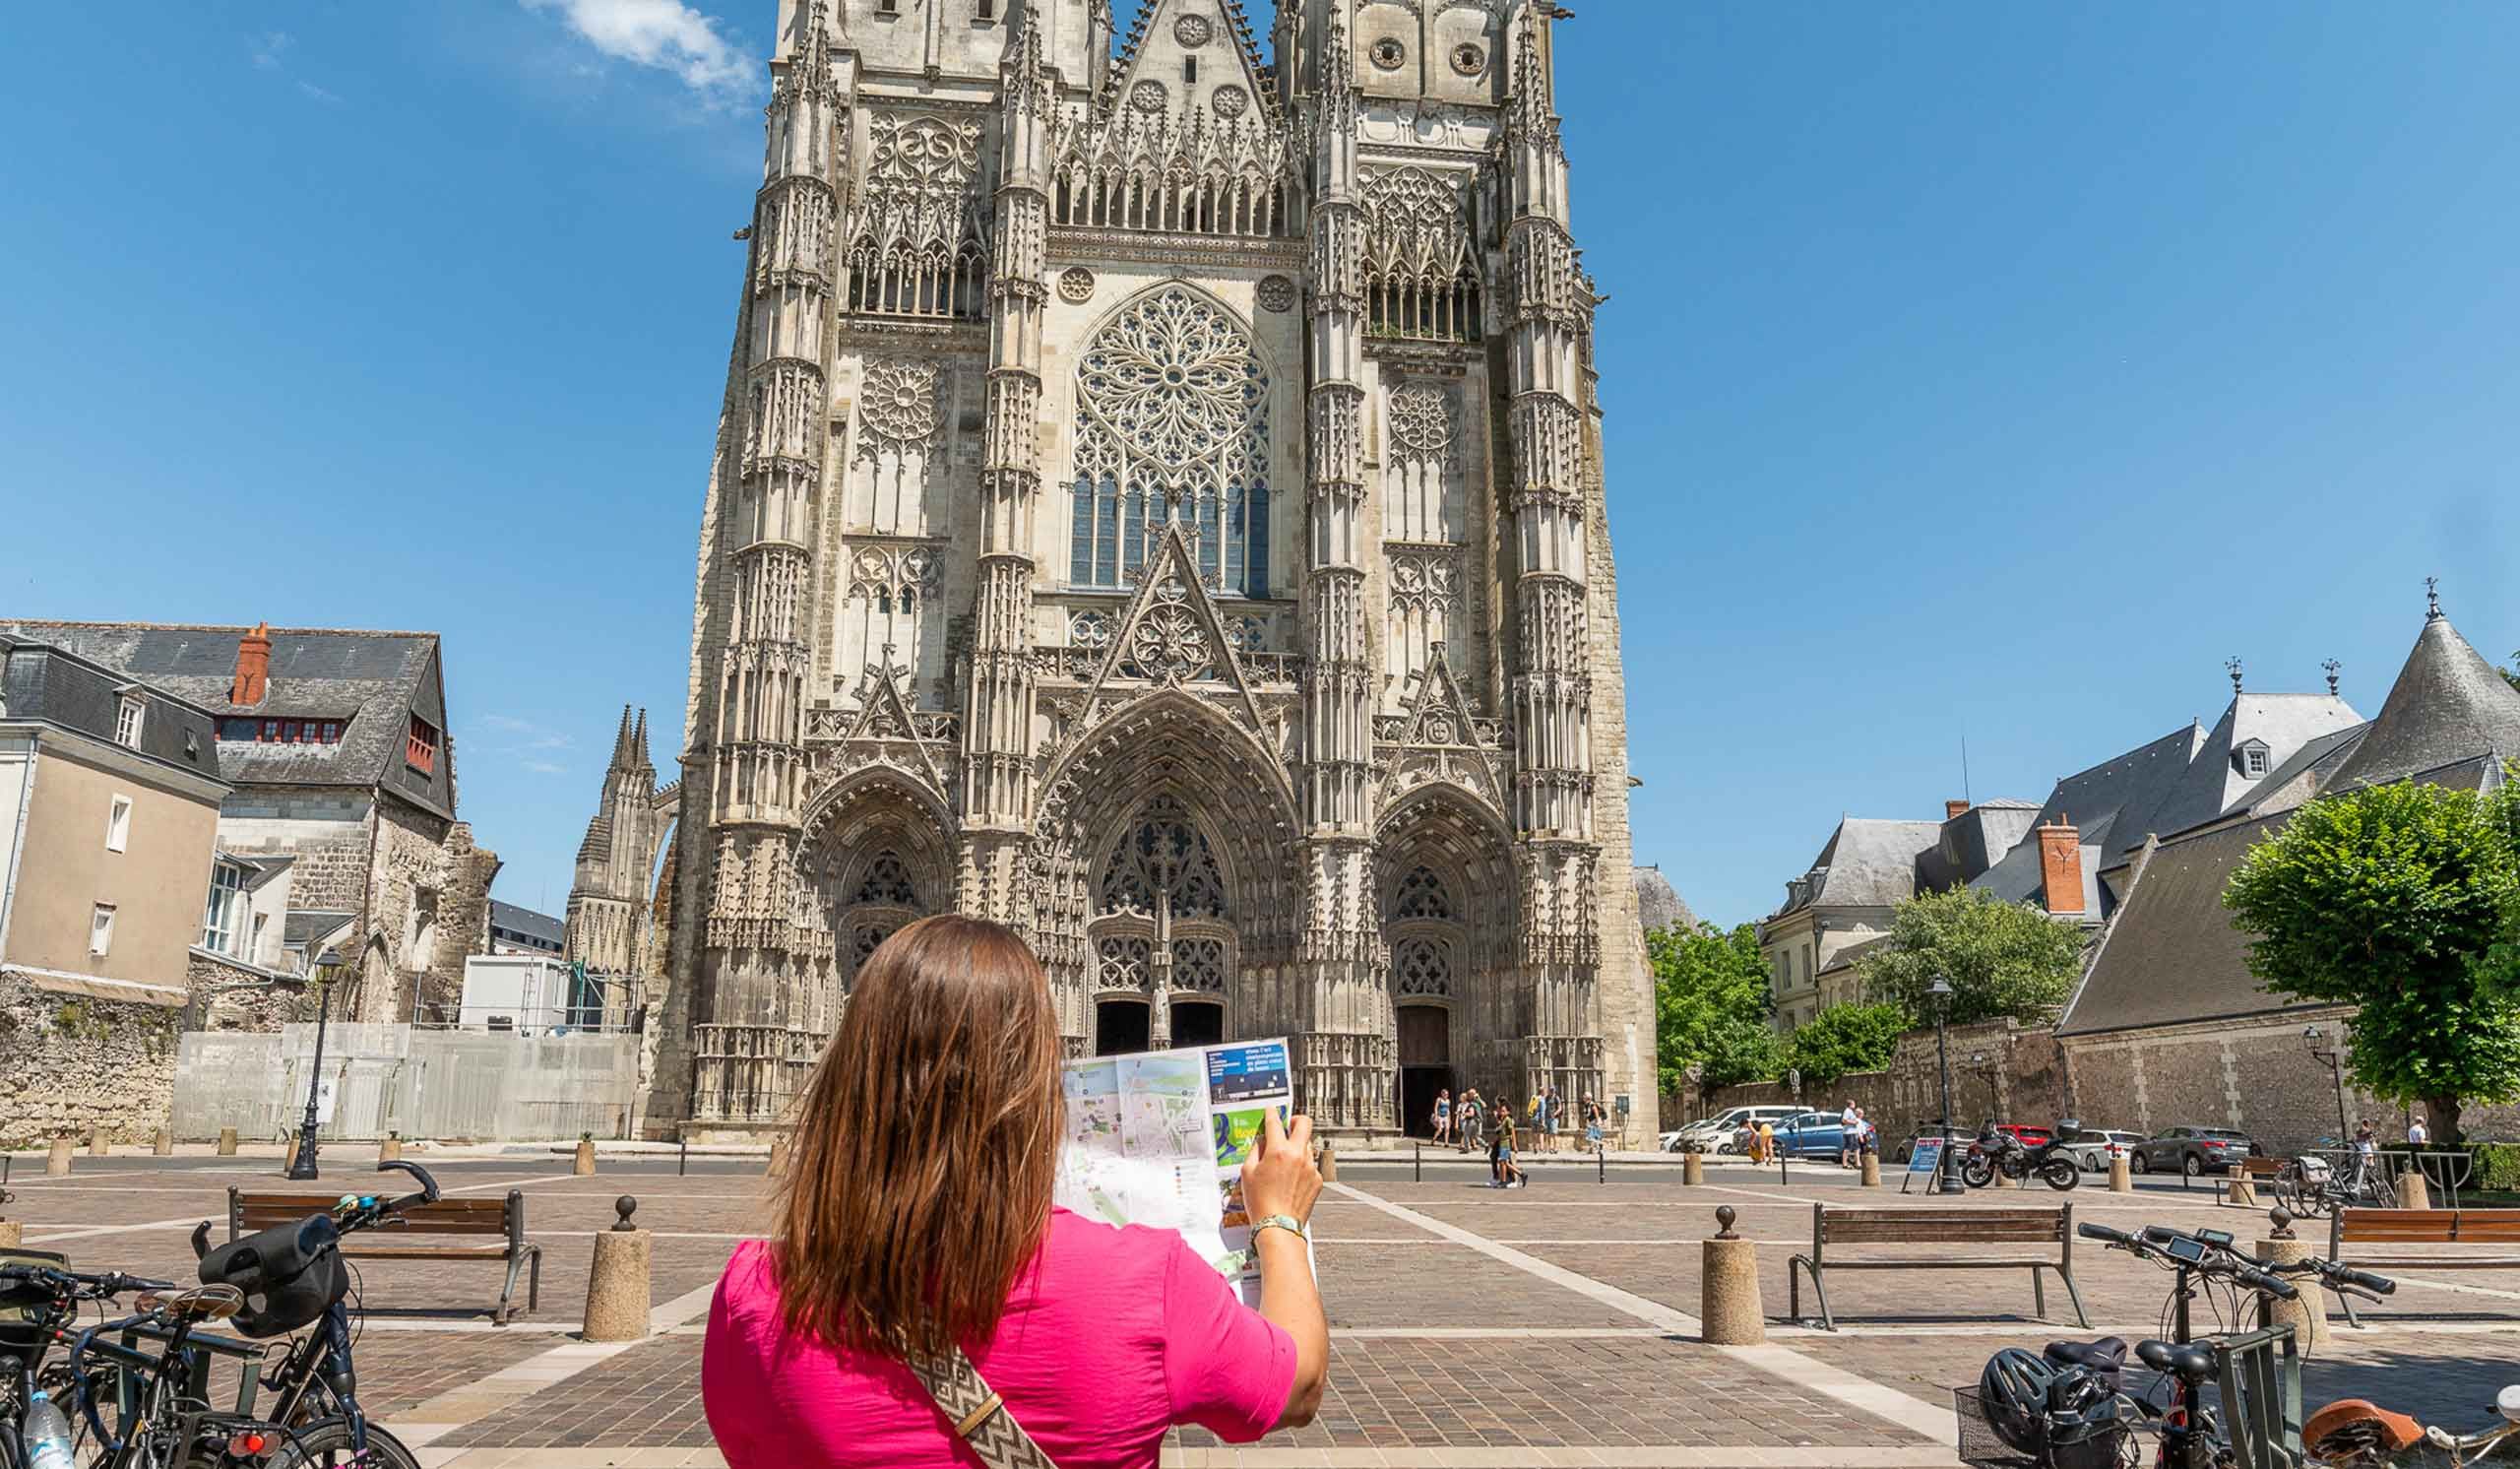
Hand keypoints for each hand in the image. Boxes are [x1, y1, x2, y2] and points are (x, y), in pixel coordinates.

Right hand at [1240, 1108, 1323, 1226]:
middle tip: (1288, 1125)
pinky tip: (1291, 1178)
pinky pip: (1311, 1164)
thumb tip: (1262, 1140)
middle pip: (1304, 1123)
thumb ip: (1255, 1151)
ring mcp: (1310, 1167)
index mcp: (1278, 1151)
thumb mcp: (1247, 1173)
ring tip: (1286, 1159)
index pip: (1275, 1122)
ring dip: (1298, 1146)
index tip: (1271, 1111)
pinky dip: (1302, 1166)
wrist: (1278, 1226)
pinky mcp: (1317, 1179)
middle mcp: (1298, 1155)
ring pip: (1308, 1145)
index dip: (1272, 1113)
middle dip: (1295, 1120)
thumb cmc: (1261, 1203)